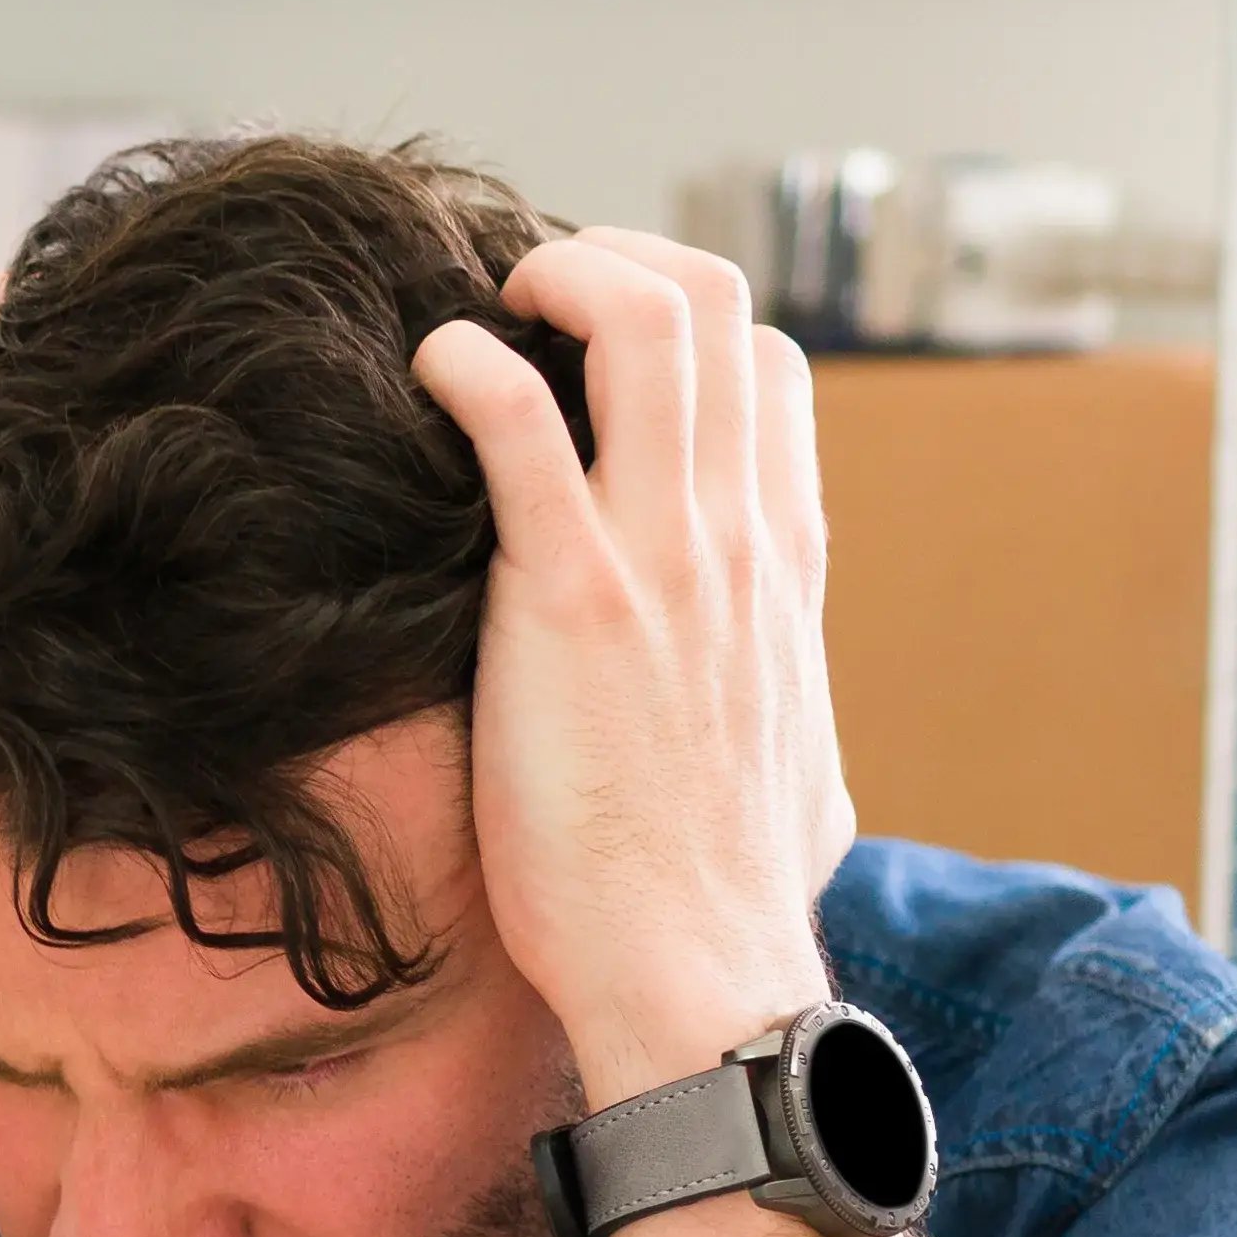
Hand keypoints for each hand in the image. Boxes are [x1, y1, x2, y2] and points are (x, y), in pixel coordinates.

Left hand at [417, 230, 858, 1102]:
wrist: (696, 976)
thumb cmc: (729, 900)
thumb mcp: (808, 778)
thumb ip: (798, 722)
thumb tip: (803, 742)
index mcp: (784, 563)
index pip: (770, 368)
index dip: (679, 322)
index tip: (590, 350)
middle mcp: (737, 535)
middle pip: (714, 302)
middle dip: (612, 261)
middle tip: (526, 300)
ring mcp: (663, 556)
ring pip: (643, 318)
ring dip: (552, 279)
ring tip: (484, 311)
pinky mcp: (569, 598)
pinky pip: (516, 419)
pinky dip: (467, 366)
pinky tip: (428, 377)